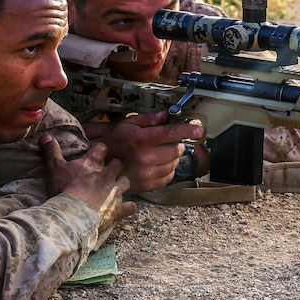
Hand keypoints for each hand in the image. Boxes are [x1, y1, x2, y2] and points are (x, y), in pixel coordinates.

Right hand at [40, 136, 135, 233]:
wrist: (73, 214)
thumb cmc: (63, 189)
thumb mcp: (54, 168)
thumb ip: (52, 152)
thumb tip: (46, 136)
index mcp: (92, 163)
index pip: (101, 148)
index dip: (99, 149)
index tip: (95, 152)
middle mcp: (107, 175)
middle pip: (118, 164)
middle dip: (114, 166)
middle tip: (107, 172)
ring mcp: (114, 192)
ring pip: (126, 182)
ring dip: (122, 185)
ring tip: (116, 188)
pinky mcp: (117, 208)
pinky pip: (130, 206)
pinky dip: (128, 207)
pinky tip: (125, 208)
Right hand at [84, 111, 204, 192]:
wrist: (101, 165)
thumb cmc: (114, 142)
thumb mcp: (128, 124)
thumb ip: (148, 119)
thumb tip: (165, 115)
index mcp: (142, 139)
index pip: (171, 133)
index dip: (187, 131)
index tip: (199, 130)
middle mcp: (146, 157)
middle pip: (176, 150)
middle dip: (177, 144)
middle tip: (169, 142)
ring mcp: (147, 173)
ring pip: (174, 164)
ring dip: (172, 157)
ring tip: (160, 153)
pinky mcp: (148, 185)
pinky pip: (168, 177)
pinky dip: (168, 170)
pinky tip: (158, 164)